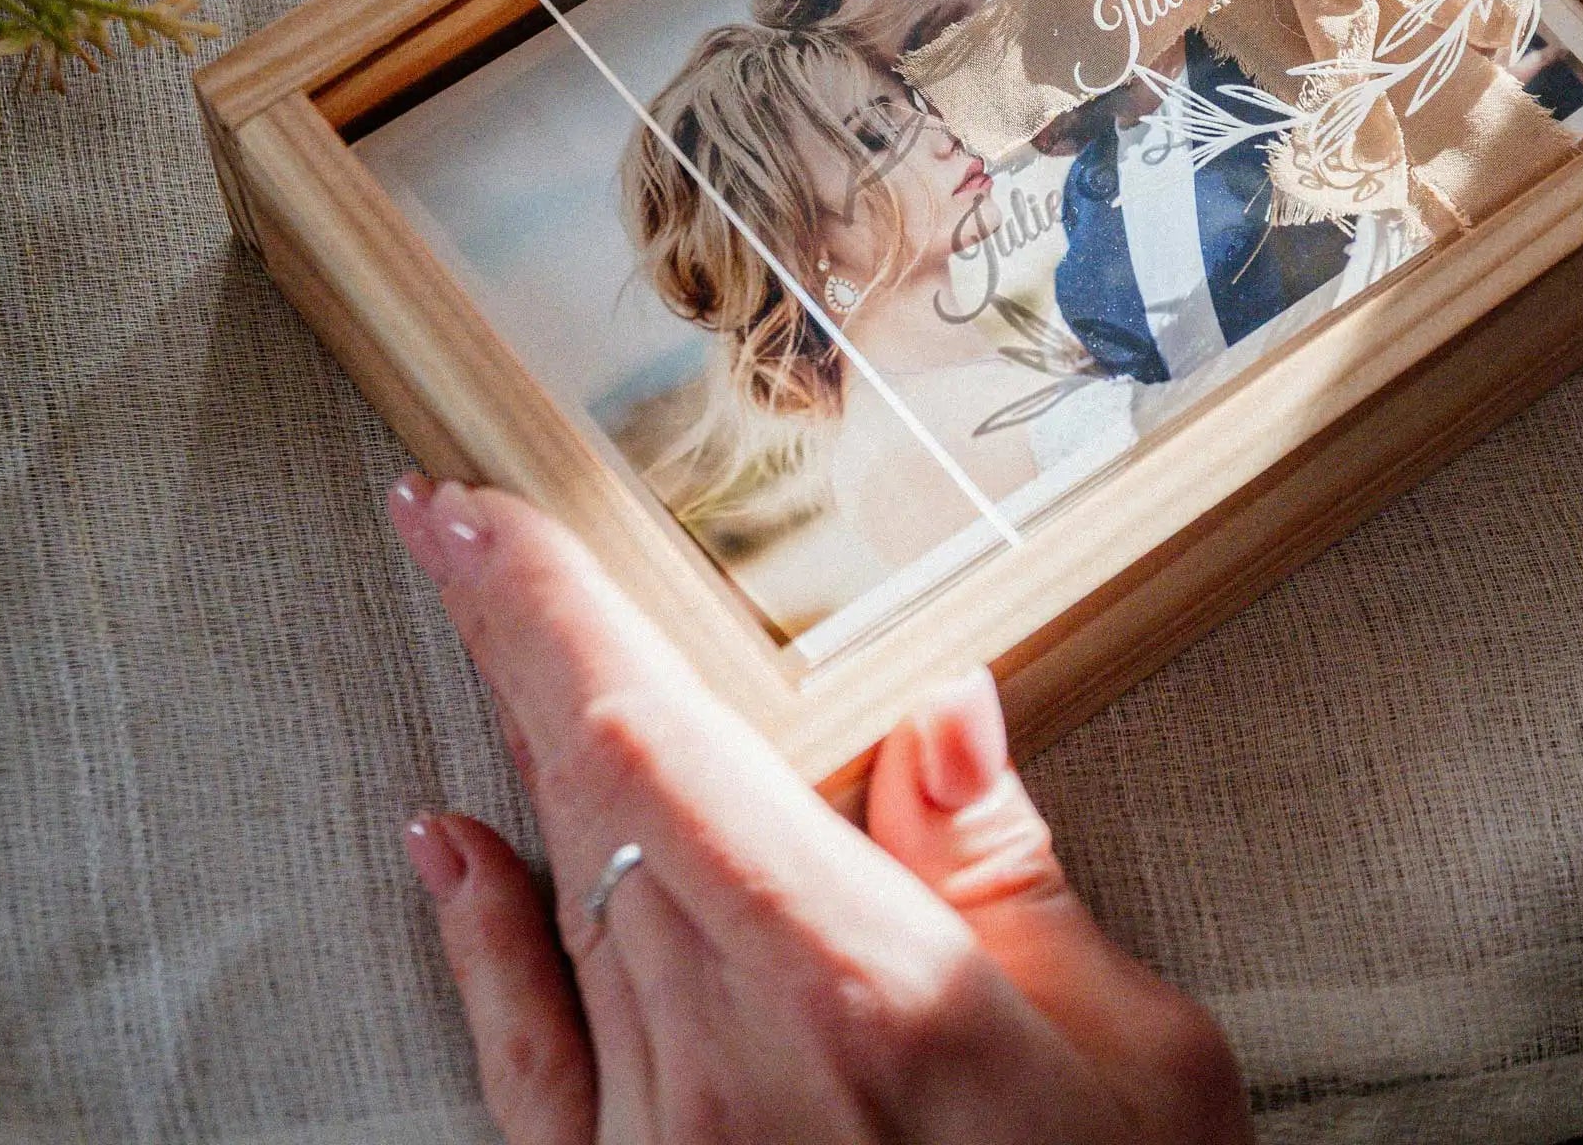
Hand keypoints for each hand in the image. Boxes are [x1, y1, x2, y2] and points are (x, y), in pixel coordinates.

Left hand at [387, 472, 1247, 1143]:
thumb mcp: (1137, 1055)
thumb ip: (1012, 875)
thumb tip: (944, 715)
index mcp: (864, 988)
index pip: (655, 749)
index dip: (549, 618)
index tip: (479, 517)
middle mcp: (733, 1065)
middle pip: (585, 799)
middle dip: (512, 644)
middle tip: (449, 528)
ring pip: (559, 898)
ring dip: (515, 750)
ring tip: (479, 626)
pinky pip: (527, 1062)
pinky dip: (476, 938)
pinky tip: (445, 840)